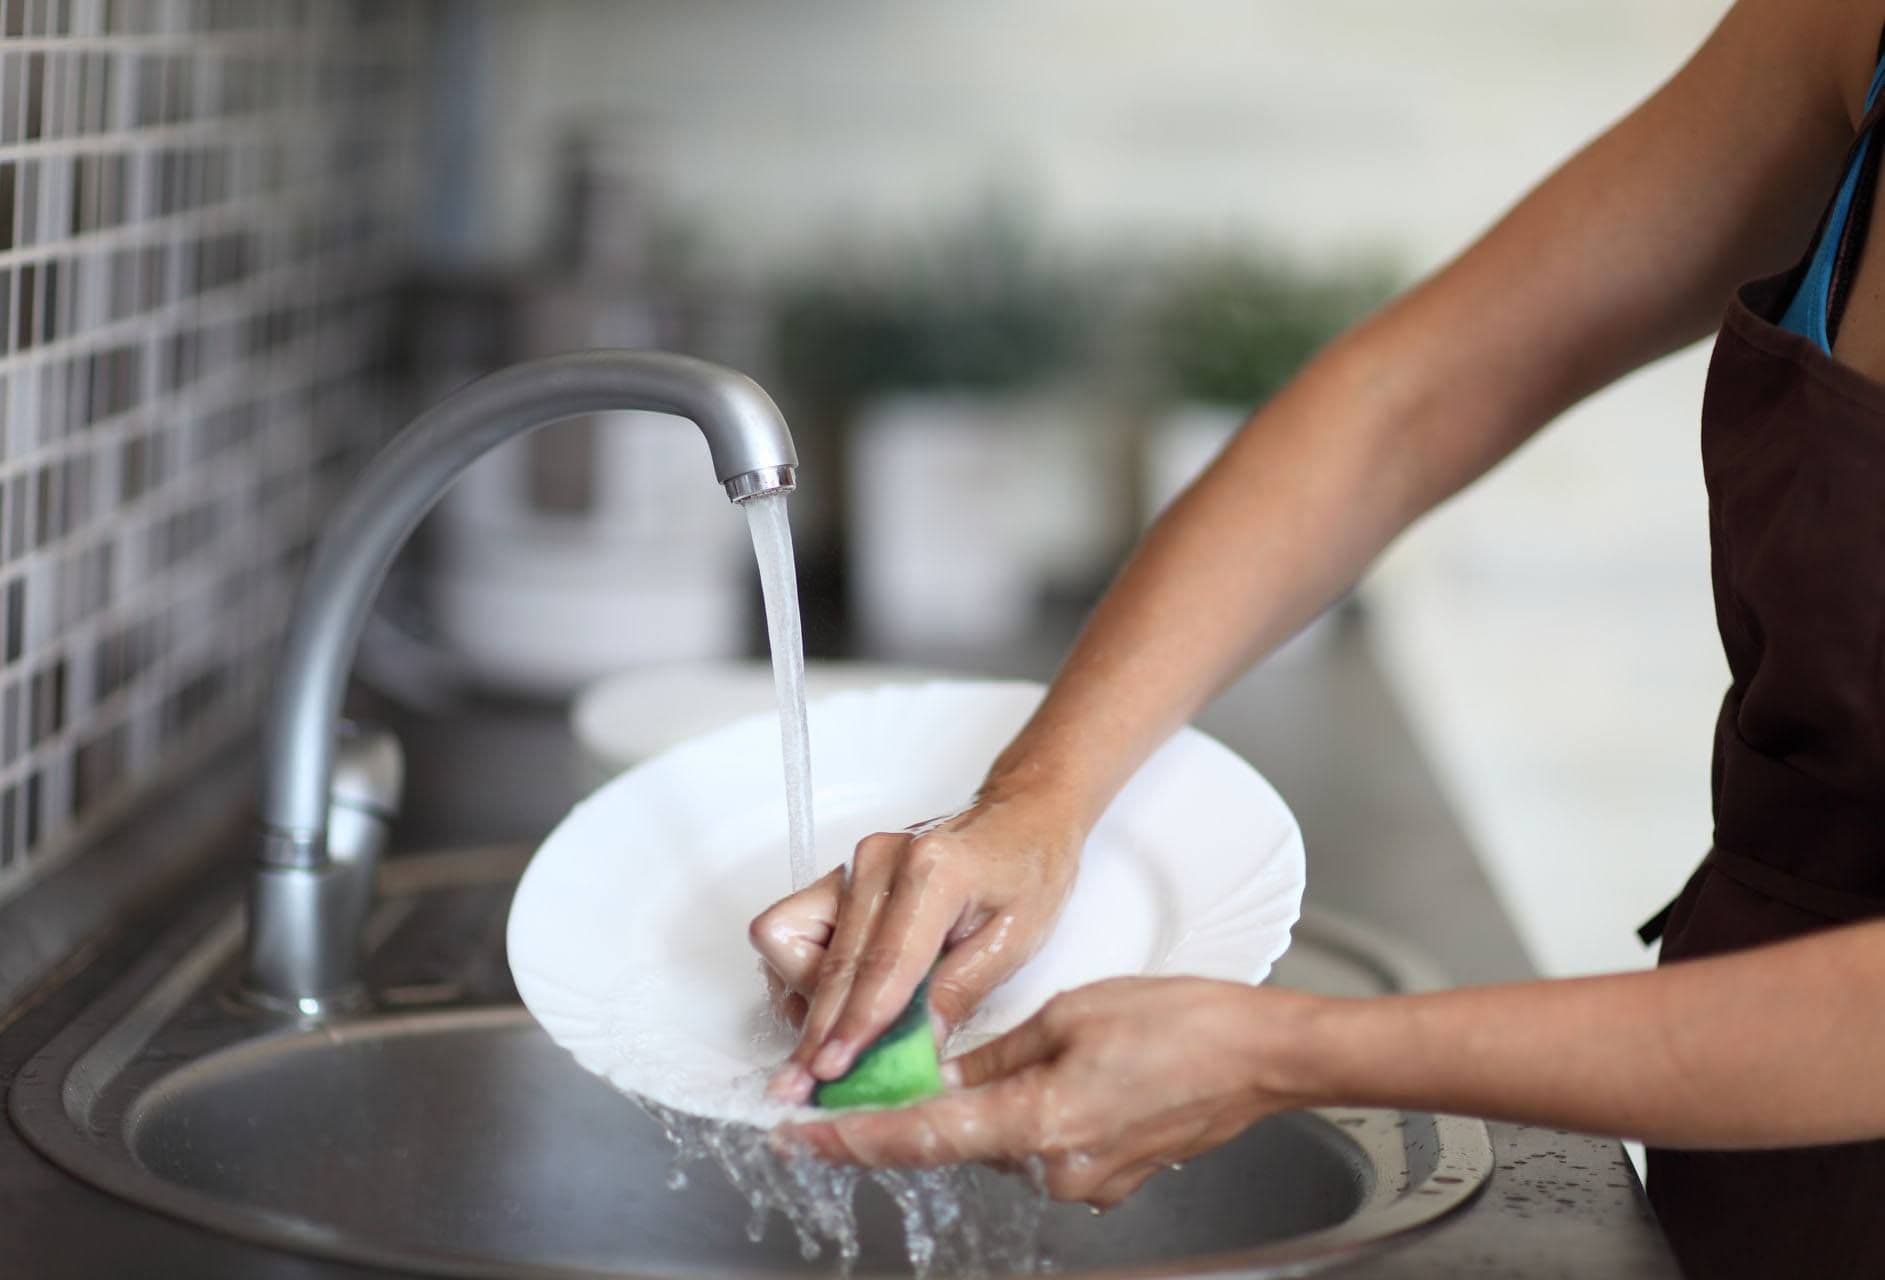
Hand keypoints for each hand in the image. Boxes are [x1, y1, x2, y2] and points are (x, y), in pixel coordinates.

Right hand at [749, 793, 1081, 1102]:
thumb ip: (959, 992)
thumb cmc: (1027, 872)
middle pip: (832, 963)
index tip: (832, 1070)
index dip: (855, 1024)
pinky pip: (789, 930)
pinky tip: (839, 998)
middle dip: (819, 1031)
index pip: (883, 963)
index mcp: (934, 871)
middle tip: (806, 1086)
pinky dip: (804, 973)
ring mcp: (851, 866)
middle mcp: (879, 862)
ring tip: (841, 1036)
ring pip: (789, 943)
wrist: (1021, 818)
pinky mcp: (837, 877)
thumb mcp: (1015, 939)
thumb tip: (913, 1048)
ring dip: (810, 999)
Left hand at [780, 977, 1316, 1208]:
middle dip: (944, 1097)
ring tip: (1061, 1045)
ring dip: (1001, 1100)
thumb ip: (992, 1055)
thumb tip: (936, 1075)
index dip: (850, 1138)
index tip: (797, 1134)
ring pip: (1004, 1138)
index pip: (919, 1135)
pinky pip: (1045, 1146)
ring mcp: (1083, 1183)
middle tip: (940, 1050)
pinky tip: (1081, 1072)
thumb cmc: (1182, 1023)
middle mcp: (1054, 1168)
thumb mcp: (1069, 1013)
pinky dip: (1038, 1112)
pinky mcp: (1105, 1180)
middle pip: (960, 1137)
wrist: (1263, 1058)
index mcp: (1037, 1121)